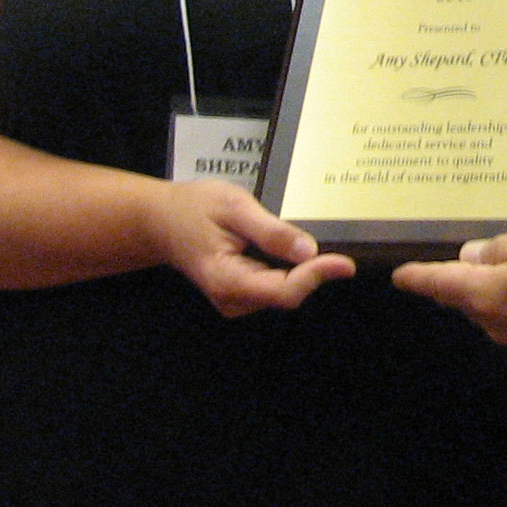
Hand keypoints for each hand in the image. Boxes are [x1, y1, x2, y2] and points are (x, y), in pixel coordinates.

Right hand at [156, 179, 355, 315]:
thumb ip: (270, 230)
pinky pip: (274, 286)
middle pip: (287, 294)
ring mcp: (236, 301)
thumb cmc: (193, 207)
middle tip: (337, 246)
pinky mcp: (241, 295)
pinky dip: (288, 270)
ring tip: (299, 240)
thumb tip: (308, 250)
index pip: (283, 290)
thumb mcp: (233, 206)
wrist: (161, 220)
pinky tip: (284, 248)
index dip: (317, 277)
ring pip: (284, 292)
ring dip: (301, 271)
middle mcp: (232, 300)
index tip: (345, 263)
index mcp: (227, 280)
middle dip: (313, 272)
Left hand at [393, 225, 506, 355]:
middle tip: (455, 257)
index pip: (441, 284)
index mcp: (489, 294)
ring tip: (499, 262)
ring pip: (486, 308)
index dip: (418, 277)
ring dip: (485, 288)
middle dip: (453, 279)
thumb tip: (471, 257)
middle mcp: (496, 321)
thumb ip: (501, 249)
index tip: (399, 275)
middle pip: (462, 297)